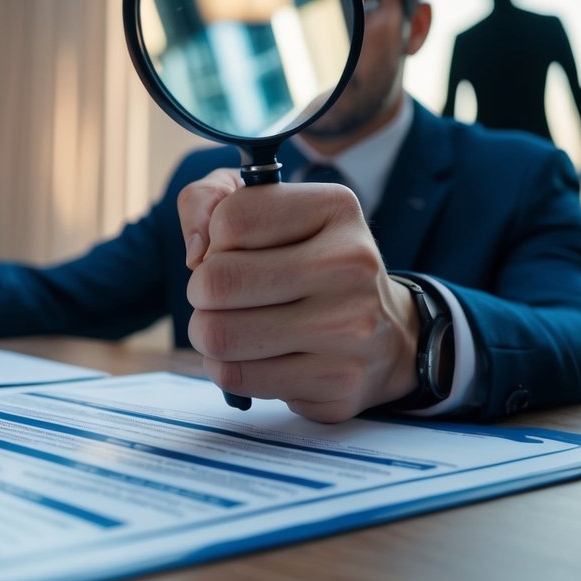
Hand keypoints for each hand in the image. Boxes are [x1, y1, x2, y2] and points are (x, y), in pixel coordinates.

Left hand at [179, 169, 420, 422]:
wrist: (385, 335)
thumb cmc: (306, 263)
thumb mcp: (262, 209)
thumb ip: (207, 199)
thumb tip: (196, 250)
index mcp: (335, 209)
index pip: (231, 219)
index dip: (215, 240)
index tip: (235, 252)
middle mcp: (351, 264)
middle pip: (217, 281)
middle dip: (202, 292)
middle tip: (223, 297)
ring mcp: (349, 327)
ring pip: (219, 335)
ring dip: (208, 333)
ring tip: (234, 326)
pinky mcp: (337, 381)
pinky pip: (236, 376)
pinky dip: (227, 367)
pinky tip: (254, 356)